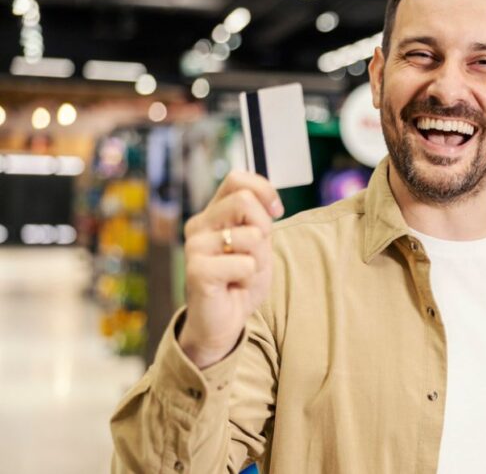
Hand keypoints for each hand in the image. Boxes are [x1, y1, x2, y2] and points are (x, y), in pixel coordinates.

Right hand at [178, 171, 283, 368]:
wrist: (224, 321)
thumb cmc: (241, 280)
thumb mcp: (259, 244)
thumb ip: (260, 219)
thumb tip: (270, 201)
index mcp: (213, 213)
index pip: (237, 179)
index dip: (264, 190)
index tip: (276, 212)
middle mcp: (199, 225)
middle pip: (245, 201)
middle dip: (264, 230)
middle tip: (255, 255)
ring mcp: (194, 247)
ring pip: (251, 235)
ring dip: (259, 260)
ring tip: (242, 274)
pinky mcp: (197, 270)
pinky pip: (245, 263)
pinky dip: (250, 277)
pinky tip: (234, 287)